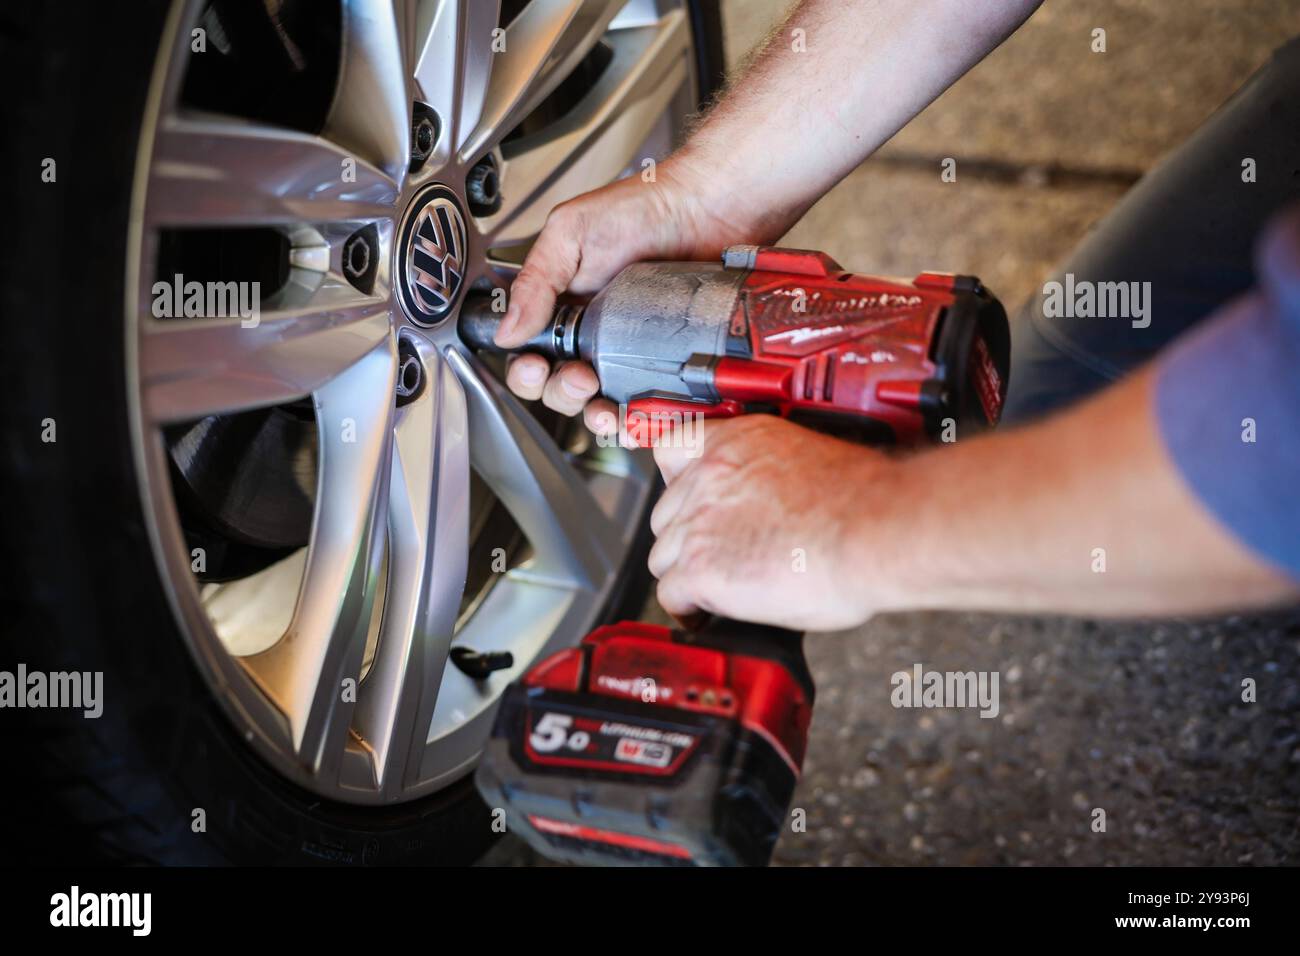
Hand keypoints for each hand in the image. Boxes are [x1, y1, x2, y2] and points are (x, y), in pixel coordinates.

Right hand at [496, 155, 757, 429]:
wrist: (707, 208)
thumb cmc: (641, 209)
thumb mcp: (571, 234)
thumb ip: (535, 282)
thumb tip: (507, 331)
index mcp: (561, 309)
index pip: (531, 357)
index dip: (527, 372)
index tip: (535, 366)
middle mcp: (593, 335)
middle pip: (562, 389)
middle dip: (563, 394)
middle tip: (579, 377)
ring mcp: (631, 352)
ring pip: (602, 404)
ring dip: (596, 416)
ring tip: (605, 408)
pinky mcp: (666, 362)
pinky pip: (648, 404)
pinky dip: (640, 420)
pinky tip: (638, 417)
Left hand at [648, 415, 898, 630]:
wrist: (878, 531)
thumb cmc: (865, 503)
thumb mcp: (808, 460)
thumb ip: (770, 475)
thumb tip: (768, 501)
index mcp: (737, 442)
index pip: (673, 451)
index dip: (677, 483)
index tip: (686, 500)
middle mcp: (709, 476)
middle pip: (666, 513)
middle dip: (687, 536)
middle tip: (715, 555)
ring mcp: (699, 523)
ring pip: (663, 556)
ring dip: (685, 573)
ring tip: (715, 589)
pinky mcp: (701, 569)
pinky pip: (671, 594)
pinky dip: (686, 608)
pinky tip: (703, 614)